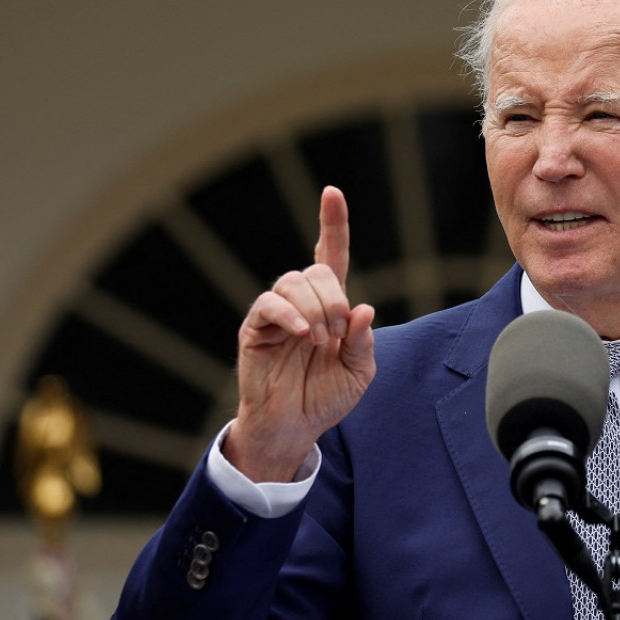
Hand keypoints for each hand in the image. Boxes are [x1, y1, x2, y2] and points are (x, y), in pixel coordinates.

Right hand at [225, 186, 376, 481]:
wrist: (294, 427)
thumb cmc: (325, 397)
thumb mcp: (359, 372)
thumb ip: (363, 342)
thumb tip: (364, 308)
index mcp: (330, 306)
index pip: (331, 255)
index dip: (332, 224)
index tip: (332, 192)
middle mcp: (302, 303)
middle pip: (316, 269)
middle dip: (334, 297)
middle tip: (338, 332)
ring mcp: (277, 314)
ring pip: (294, 283)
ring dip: (316, 308)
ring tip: (320, 341)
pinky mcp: (256, 329)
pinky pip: (269, 305)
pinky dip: (290, 314)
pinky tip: (303, 334)